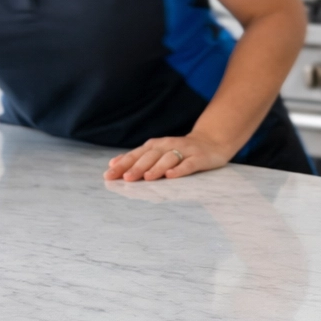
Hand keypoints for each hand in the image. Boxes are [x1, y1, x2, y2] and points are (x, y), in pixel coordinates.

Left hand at [103, 132, 236, 181]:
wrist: (211, 142)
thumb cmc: (179, 151)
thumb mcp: (157, 152)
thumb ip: (137, 158)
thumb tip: (112, 164)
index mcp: (155, 146)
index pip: (136, 154)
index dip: (122, 164)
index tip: (109, 175)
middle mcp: (167, 146)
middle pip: (150, 156)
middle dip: (137, 167)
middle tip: (126, 178)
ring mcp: (184, 151)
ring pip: (168, 159)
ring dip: (157, 168)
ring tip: (147, 178)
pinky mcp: (199, 158)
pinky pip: (188, 164)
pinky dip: (179, 169)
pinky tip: (171, 176)